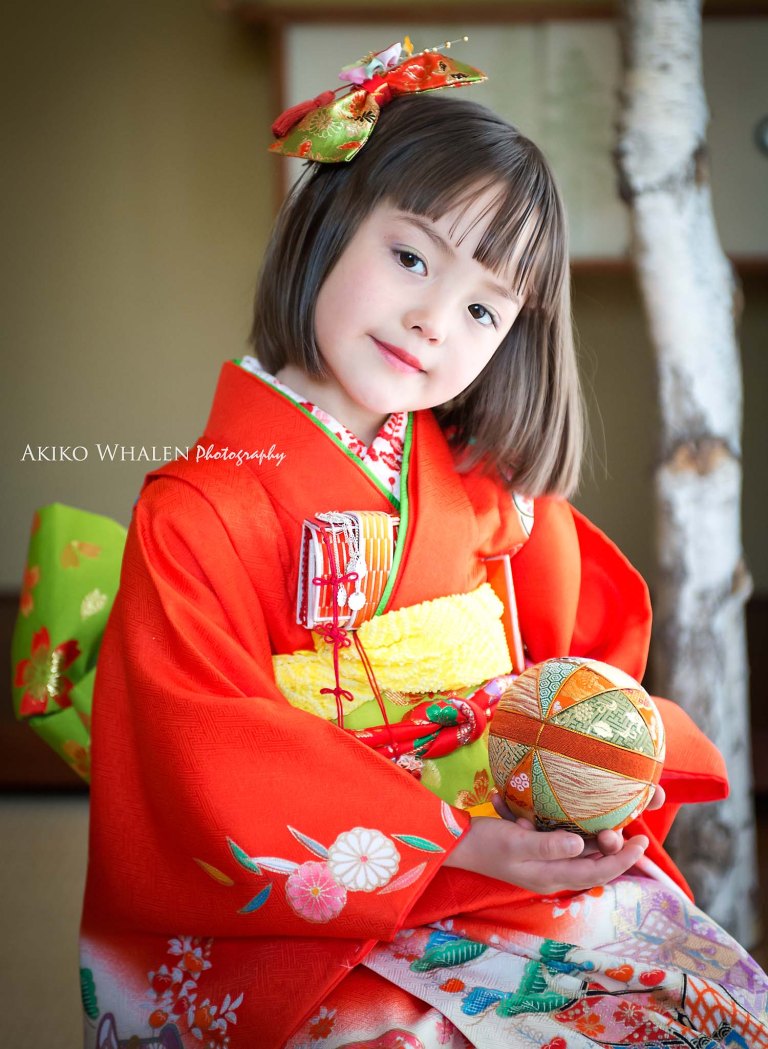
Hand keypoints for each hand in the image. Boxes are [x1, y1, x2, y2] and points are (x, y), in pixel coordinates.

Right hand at [442, 787, 662, 893]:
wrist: (453, 842)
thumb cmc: (484, 843)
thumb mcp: (516, 842)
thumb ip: (548, 844)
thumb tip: (581, 844)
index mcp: (551, 876)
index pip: (597, 872)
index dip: (623, 859)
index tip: (642, 841)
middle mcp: (551, 872)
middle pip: (591, 861)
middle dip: (610, 843)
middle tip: (619, 820)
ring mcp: (542, 860)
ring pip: (578, 848)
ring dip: (588, 831)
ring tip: (599, 812)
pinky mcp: (533, 847)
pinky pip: (556, 836)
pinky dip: (559, 822)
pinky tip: (553, 808)